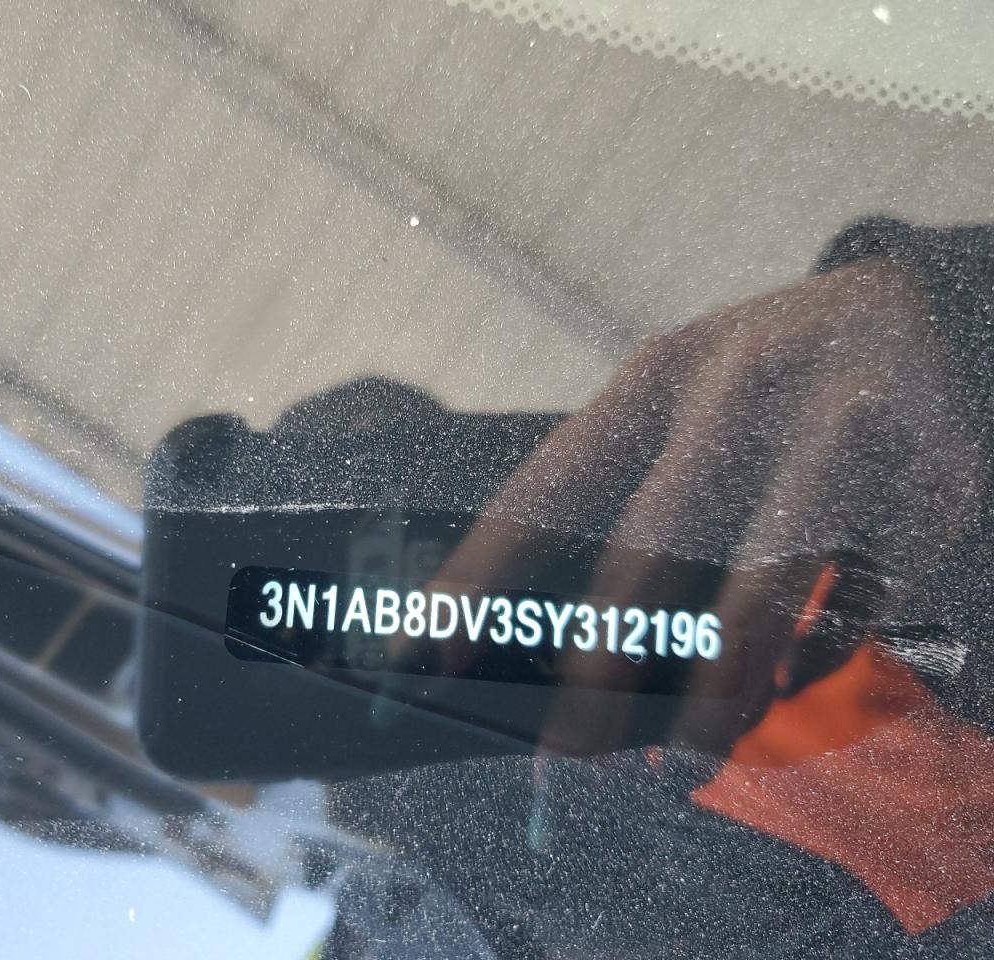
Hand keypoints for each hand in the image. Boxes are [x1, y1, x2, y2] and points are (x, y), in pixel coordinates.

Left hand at [436, 257, 986, 756]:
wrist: (932, 313)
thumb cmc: (773, 385)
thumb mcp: (691, 400)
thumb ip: (632, 497)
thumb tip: (570, 648)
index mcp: (659, 375)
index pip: (546, 490)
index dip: (478, 580)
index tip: (421, 653)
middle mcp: (741, 394)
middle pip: (647, 551)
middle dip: (598, 667)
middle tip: (565, 744)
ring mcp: (839, 436)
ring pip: (758, 598)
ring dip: (714, 691)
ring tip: (690, 744)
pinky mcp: (927, 490)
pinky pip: (855, 610)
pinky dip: (811, 663)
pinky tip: (786, 682)